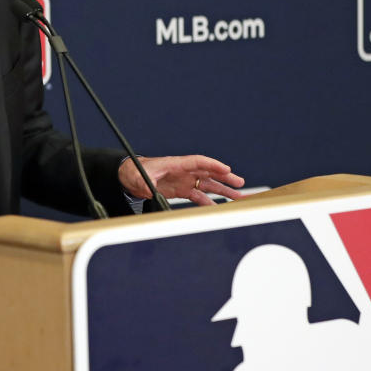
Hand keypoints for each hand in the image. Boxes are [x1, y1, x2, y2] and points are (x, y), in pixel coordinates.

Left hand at [118, 155, 244, 205]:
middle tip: (240, 183)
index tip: (226, 169)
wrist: (130, 176)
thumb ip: (145, 183)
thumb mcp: (138, 176)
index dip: (213, 165)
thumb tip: (147, 190)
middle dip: (225, 177)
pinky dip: (209, 202)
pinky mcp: (182, 190)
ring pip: (208, 185)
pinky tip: (218, 208)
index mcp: (176, 164)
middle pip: (208, 173)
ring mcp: (185, 181)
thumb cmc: (135, 171)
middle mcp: (184, 172)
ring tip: (238, 197)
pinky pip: (199, 196)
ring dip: (222, 191)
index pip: (198, 162)